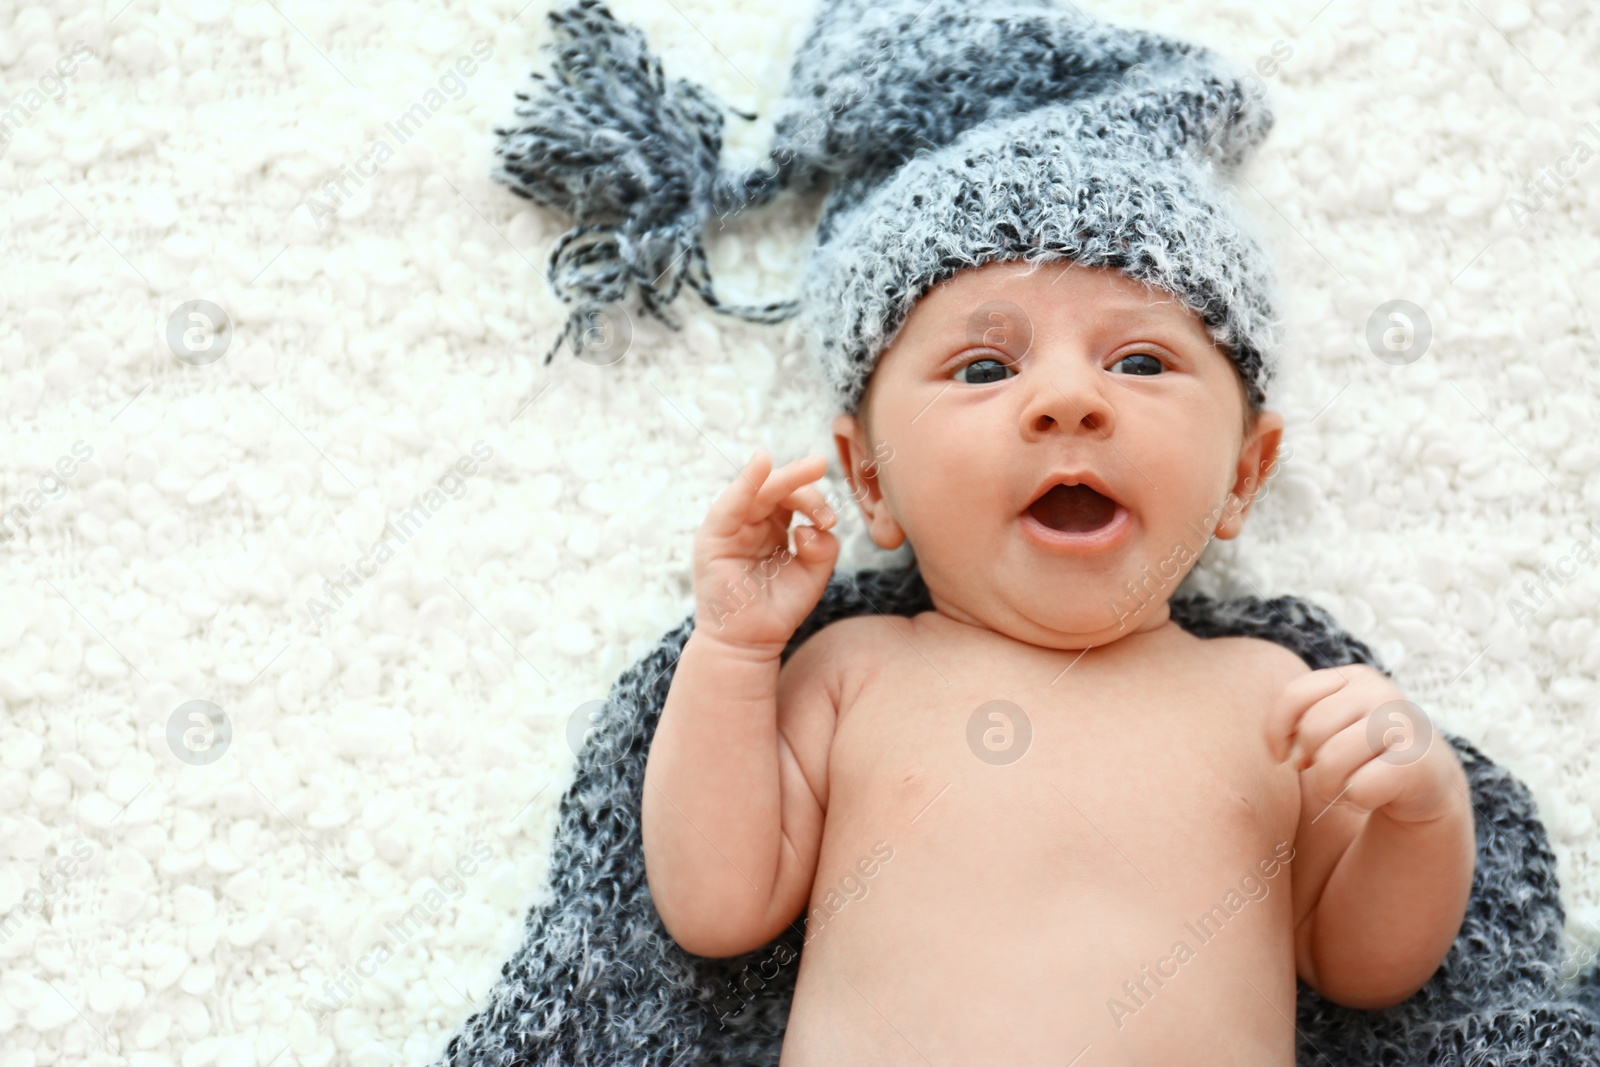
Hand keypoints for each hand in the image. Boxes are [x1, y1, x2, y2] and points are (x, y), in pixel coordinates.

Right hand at [691, 448, 838, 654]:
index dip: (814, 498)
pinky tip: (762, 463)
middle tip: (822, 466)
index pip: (792, 499)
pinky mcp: (713, 536)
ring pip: (758, 490)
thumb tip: (810, 528)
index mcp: (773, 528)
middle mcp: (750, 523)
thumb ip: (822, 548)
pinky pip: (730, 504)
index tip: (832, 518)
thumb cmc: (779, 610)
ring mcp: (730, 528)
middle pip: (777, 489)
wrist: (749, 643)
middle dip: (802, 480)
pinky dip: (746, 483)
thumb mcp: (813, 575)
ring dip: (785, 478)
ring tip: (812, 468)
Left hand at [1265, 665, 1462, 823]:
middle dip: (1308, 761)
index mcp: (1355, 677)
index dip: (1277, 732)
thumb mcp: (1333, 726)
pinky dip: (1357, 800)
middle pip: (1312, 730)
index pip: (1294, 696)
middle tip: (1326, 773)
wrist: (1426, 782)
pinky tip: (1374, 794)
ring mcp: (1404, 725)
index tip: (1282, 756)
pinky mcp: (1417, 763)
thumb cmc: (1365, 753)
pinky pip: (1359, 788)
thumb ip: (1302, 725)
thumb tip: (1287, 753)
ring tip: (1346, 786)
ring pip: (1331, 761)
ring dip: (1329, 786)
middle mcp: (1381, 693)